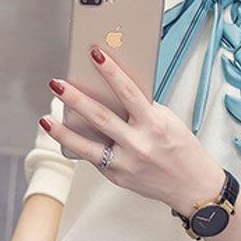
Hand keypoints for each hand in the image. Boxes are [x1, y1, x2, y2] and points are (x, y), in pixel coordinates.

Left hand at [40, 46, 223, 215]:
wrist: (193, 186)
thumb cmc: (182, 150)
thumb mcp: (167, 121)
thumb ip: (141, 109)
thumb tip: (111, 92)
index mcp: (155, 125)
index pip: (128, 92)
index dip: (110, 71)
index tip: (95, 54)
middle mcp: (139, 145)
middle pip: (100, 117)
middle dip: (75, 98)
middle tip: (57, 83)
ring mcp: (126, 164)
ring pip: (87, 145)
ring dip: (63, 131)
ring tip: (47, 118)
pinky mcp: (118, 177)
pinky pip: (94, 159)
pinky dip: (78, 146)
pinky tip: (66, 136)